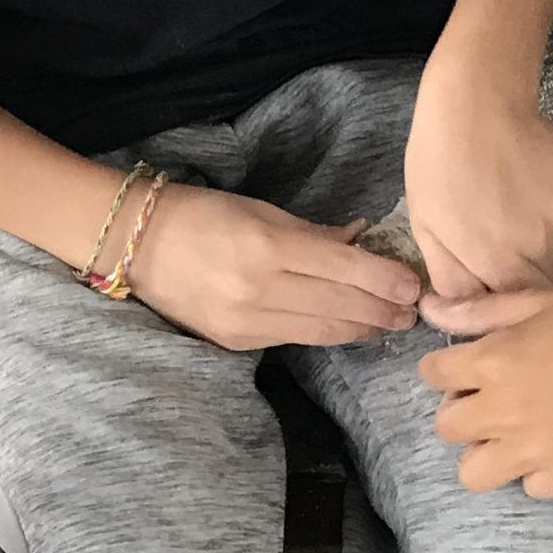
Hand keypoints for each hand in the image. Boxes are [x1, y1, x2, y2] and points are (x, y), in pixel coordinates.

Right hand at [125, 183, 422, 350]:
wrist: (136, 246)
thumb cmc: (201, 214)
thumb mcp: (261, 210)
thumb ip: (313, 234)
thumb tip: (360, 242)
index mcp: (268, 246)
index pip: (344, 269)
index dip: (385, 280)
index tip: (415, 285)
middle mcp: (260, 289)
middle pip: (341, 306)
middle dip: (383, 310)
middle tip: (412, 310)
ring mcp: (248, 321)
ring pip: (323, 331)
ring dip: (363, 328)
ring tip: (390, 323)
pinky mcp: (237, 342)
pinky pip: (295, 339)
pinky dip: (327, 332)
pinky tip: (348, 327)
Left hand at [406, 63, 552, 298]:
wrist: (477, 102)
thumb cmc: (439, 164)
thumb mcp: (427, 229)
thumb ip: (452, 282)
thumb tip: (465, 317)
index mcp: (497, 264)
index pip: (516, 311)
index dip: (505, 301)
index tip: (491, 282)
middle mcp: (540, 249)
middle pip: (545, 287)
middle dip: (525, 276)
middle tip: (500, 242)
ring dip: (540, 244)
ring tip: (512, 207)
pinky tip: (532, 188)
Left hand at [421, 282, 552, 496]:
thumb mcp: (542, 299)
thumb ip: (481, 311)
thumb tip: (430, 309)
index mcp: (494, 360)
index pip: (431, 375)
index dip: (446, 368)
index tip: (468, 364)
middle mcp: (505, 410)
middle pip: (446, 428)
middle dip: (462, 410)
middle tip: (495, 396)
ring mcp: (536, 449)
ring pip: (474, 472)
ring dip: (488, 451)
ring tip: (517, 430)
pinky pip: (529, 487)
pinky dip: (536, 470)